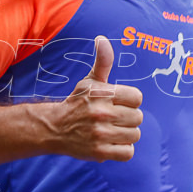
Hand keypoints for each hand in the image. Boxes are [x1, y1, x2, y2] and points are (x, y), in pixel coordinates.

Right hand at [50, 36, 142, 161]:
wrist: (54, 128)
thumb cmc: (77, 103)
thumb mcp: (89, 81)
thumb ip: (102, 61)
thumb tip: (102, 39)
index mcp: (102, 94)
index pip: (137, 97)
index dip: (130, 101)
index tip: (119, 103)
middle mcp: (101, 113)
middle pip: (138, 117)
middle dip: (129, 118)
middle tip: (114, 118)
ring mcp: (100, 134)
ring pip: (135, 135)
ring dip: (126, 134)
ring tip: (112, 131)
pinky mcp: (99, 152)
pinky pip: (128, 152)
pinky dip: (123, 149)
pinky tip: (112, 143)